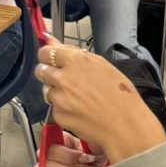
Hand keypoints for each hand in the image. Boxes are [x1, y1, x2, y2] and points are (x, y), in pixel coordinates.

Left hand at [35, 41, 165, 165]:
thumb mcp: (102, 65)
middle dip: (49, 73)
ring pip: (46, 90)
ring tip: (77, 98)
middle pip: (40, 70)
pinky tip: (79, 110)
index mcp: (76, 61)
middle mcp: (63, 77)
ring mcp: (59, 98)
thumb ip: (73, 53)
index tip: (52, 60)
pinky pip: (54, 108)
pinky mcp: (58, 115)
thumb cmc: (120, 94)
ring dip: (56, 91)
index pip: (46, 52)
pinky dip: (63, 108)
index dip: (48, 56)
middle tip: (64, 80)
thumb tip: (51, 41)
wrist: (125, 125)